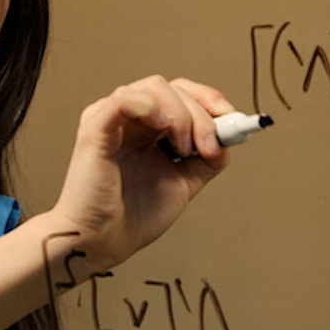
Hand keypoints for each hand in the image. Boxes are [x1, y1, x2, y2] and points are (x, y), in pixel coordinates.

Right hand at [46, 76, 234, 273]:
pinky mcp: (95, 129)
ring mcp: (112, 120)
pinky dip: (149, 106)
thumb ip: (207, 160)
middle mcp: (131, 119)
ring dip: (181, 115)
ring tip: (181, 150)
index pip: (184, 94)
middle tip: (210, 146)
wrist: (105, 242)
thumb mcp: (184, 183)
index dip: (211, 102)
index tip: (234, 123)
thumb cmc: (133, 216)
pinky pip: (123, 99)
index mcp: (149, 129)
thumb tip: (229, 139)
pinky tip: (162, 128)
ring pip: (155, 87)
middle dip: (203, 114)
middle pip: (174, 88)